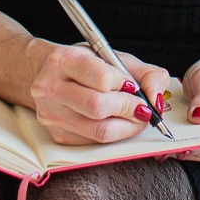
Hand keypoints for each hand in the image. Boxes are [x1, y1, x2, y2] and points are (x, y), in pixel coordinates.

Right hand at [29, 43, 169, 145]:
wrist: (42, 73)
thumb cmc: (83, 64)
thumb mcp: (114, 57)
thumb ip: (145, 73)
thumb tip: (157, 101)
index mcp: (62, 60)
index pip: (102, 78)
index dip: (126, 84)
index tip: (133, 85)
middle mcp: (50, 87)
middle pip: (99, 107)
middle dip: (129, 108)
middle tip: (141, 107)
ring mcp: (50, 113)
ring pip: (98, 130)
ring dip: (126, 126)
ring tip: (133, 115)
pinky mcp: (56, 134)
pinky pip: (93, 142)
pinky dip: (113, 135)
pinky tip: (116, 122)